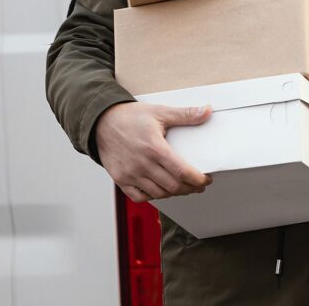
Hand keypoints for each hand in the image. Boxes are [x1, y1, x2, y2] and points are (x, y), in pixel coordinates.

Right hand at [95, 101, 212, 202]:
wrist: (101, 122)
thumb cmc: (130, 117)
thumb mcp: (160, 112)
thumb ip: (186, 114)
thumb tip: (207, 111)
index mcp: (154, 148)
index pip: (181, 171)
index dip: (197, 179)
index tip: (206, 180)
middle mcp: (141, 164)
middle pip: (172, 186)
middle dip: (190, 188)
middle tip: (198, 185)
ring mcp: (130, 174)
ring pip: (158, 194)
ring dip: (174, 193)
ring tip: (183, 188)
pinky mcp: (120, 179)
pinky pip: (138, 197)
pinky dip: (152, 197)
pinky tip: (161, 191)